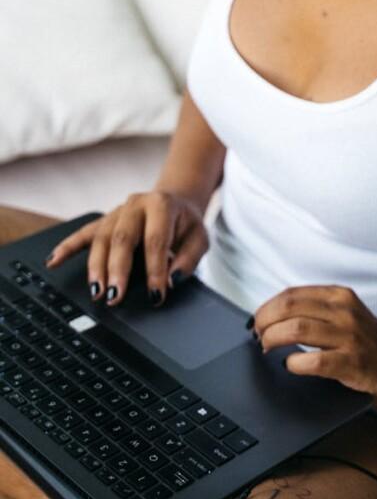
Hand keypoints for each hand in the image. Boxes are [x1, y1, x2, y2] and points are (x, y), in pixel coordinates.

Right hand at [44, 190, 208, 307]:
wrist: (176, 201)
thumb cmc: (186, 224)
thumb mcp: (200, 238)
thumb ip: (189, 259)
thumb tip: (172, 280)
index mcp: (162, 205)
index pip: (156, 240)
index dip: (154, 269)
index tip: (154, 295)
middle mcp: (136, 204)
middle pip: (122, 237)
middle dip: (118, 270)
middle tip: (115, 297)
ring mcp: (117, 211)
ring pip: (101, 238)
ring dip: (96, 267)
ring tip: (96, 292)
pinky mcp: (104, 220)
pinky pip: (83, 234)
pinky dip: (67, 247)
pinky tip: (53, 262)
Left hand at [254, 284, 376, 411]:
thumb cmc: (372, 345)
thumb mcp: (346, 316)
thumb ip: (318, 311)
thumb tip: (275, 317)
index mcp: (340, 296)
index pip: (292, 293)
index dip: (267, 307)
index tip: (257, 321)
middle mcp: (344, 311)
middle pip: (289, 307)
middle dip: (265, 321)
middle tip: (257, 335)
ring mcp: (349, 337)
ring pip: (297, 328)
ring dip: (273, 339)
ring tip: (267, 349)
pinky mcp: (352, 363)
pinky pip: (314, 361)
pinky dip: (294, 363)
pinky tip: (290, 366)